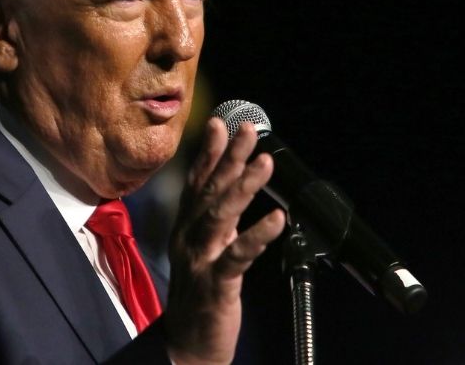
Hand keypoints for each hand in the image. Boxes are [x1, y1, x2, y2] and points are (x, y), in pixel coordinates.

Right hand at [161, 118, 286, 364]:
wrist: (186, 345)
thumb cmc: (200, 294)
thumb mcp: (207, 248)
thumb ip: (217, 216)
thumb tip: (233, 182)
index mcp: (187, 228)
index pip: (197, 183)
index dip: (209, 152)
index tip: (222, 122)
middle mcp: (189, 239)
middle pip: (209, 191)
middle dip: (230, 158)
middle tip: (249, 130)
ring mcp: (200, 261)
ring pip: (219, 217)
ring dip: (242, 187)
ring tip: (265, 163)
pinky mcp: (215, 285)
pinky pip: (237, 257)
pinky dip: (256, 237)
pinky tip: (277, 221)